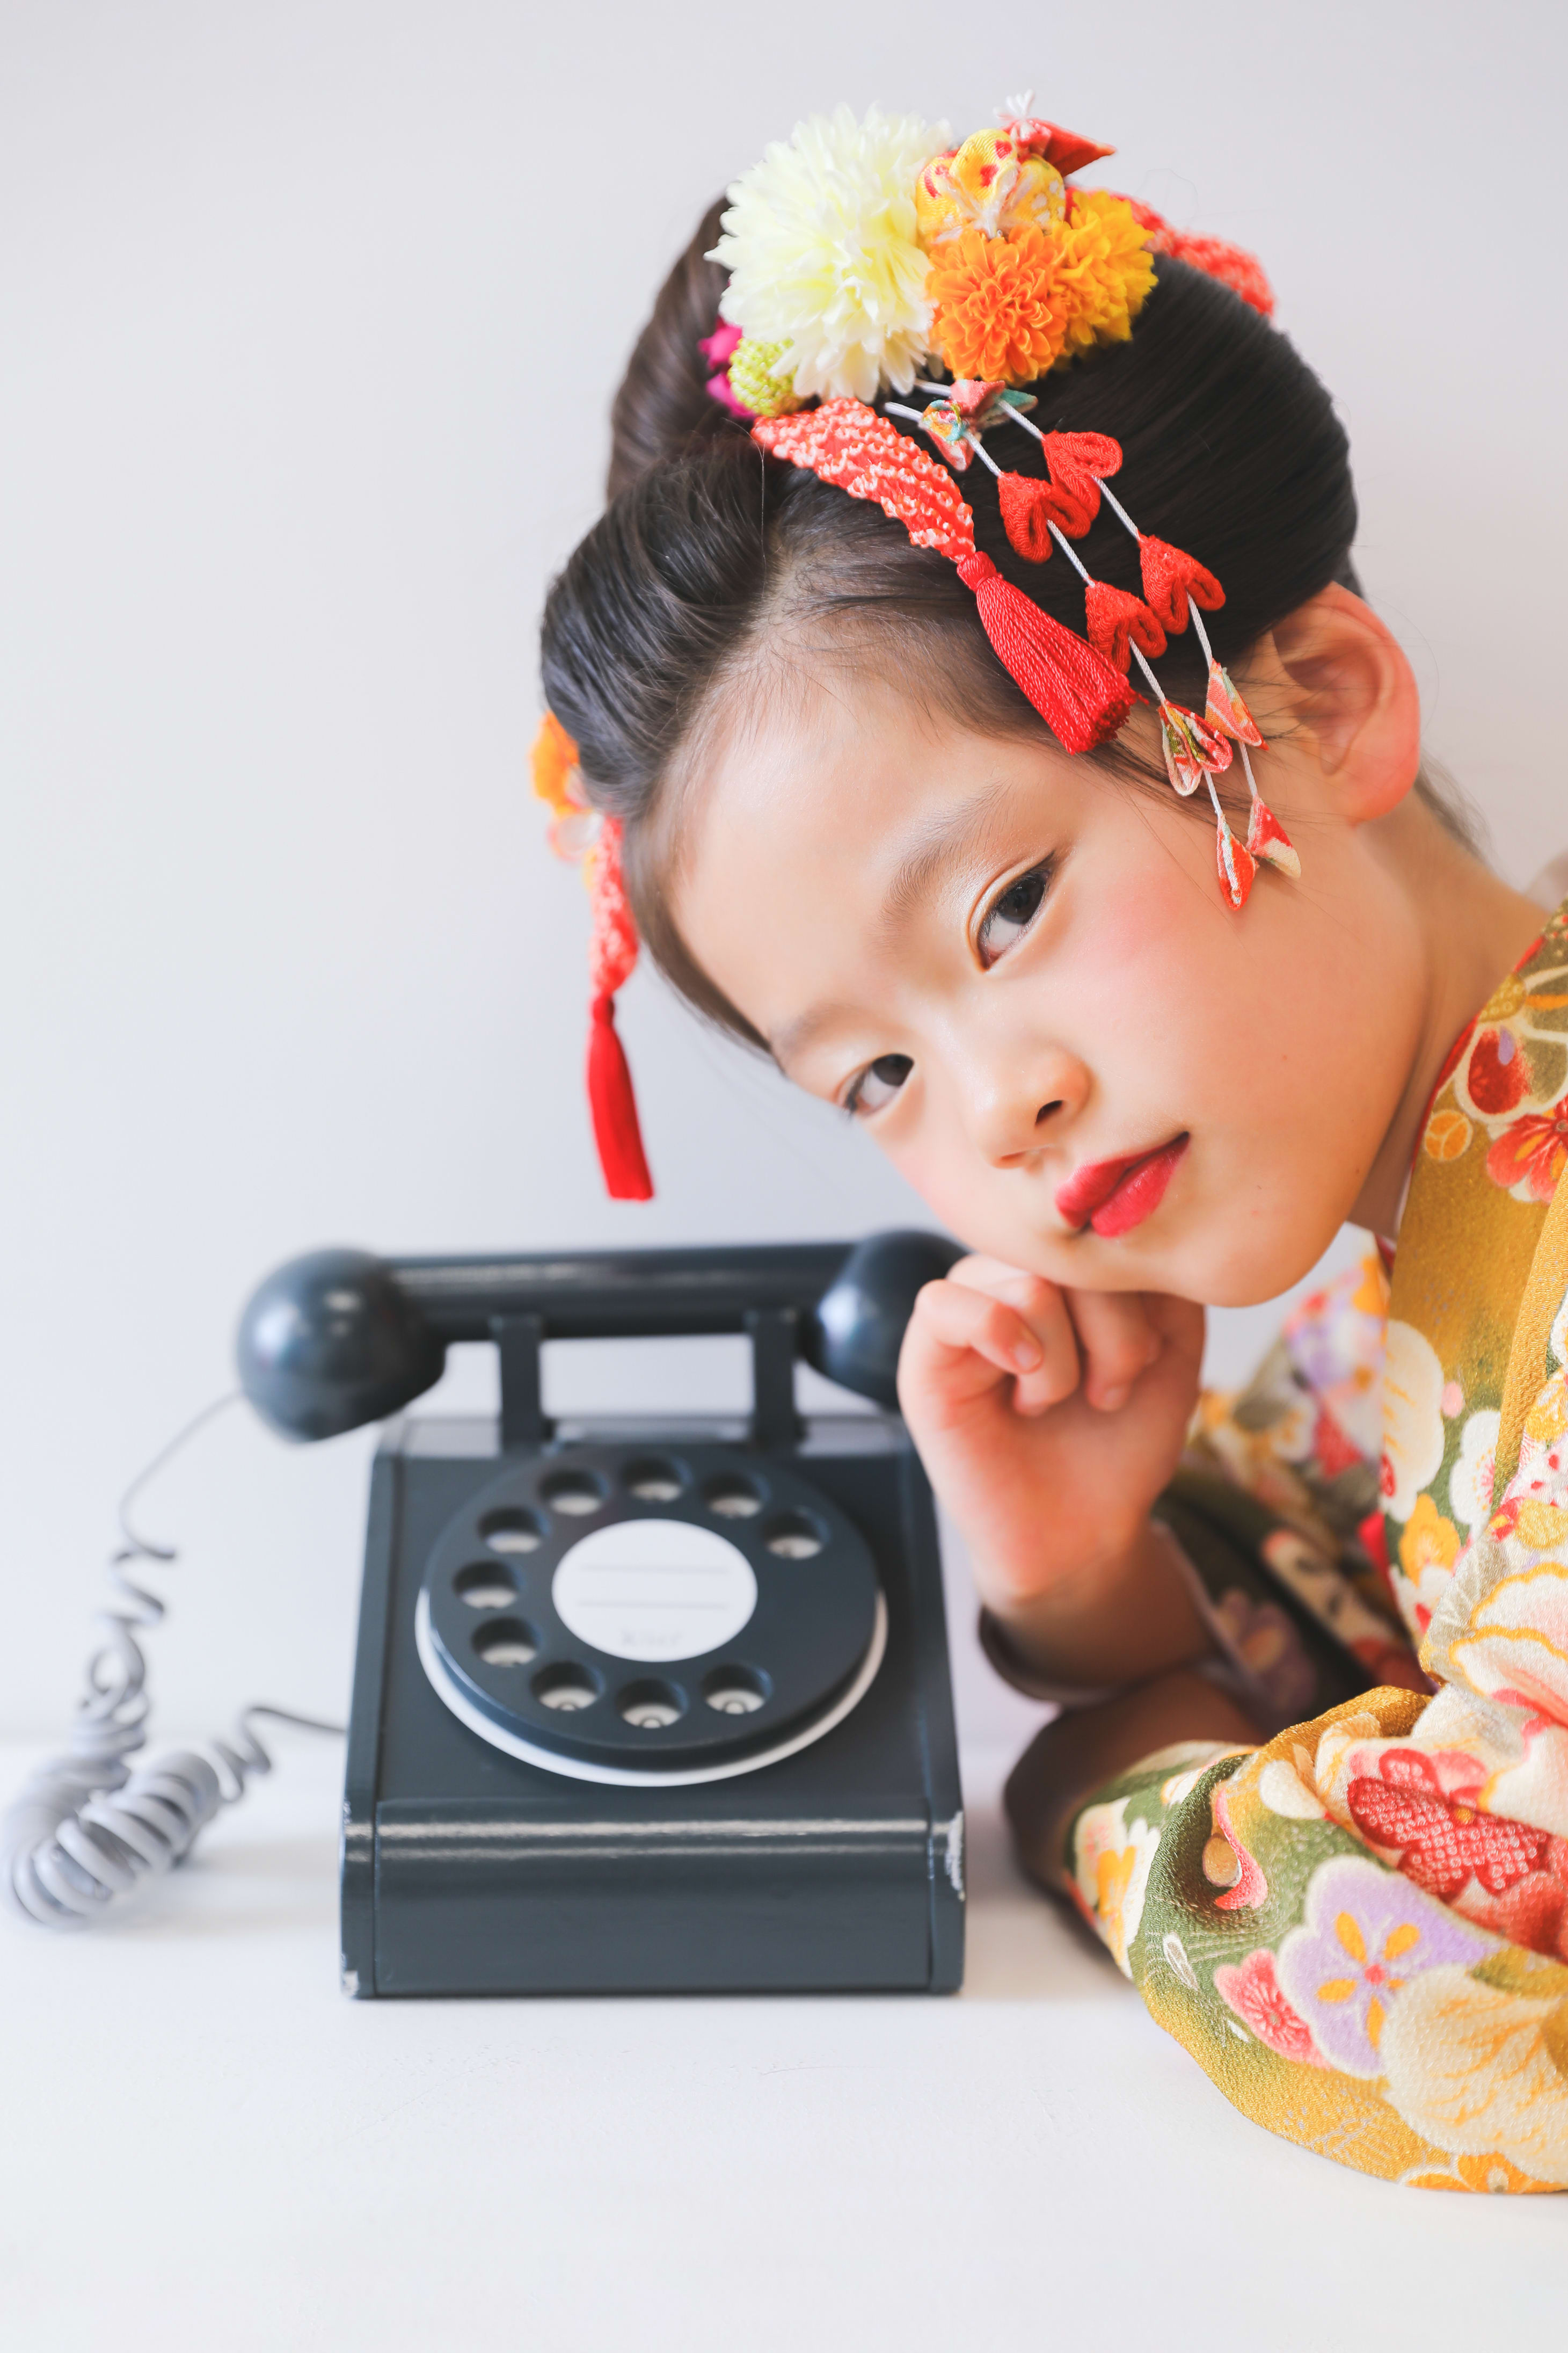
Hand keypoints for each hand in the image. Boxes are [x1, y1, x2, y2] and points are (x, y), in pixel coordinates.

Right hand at [896, 1256, 1204, 1636]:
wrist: (1086, 1529)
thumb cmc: (1120, 1441)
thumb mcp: (1169, 1349)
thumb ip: (1158, 1279)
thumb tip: (1126, 1231)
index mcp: (1063, 1264)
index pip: (1104, 1231)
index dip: (1140, 1295)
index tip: (1145, 1358)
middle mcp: (1009, 1274)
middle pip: (1070, 1257)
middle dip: (1112, 1336)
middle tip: (1105, 1392)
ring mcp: (964, 1309)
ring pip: (1025, 1285)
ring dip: (1062, 1362)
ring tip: (1052, 1401)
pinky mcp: (925, 1357)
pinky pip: (943, 1304)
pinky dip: (996, 1337)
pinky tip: (1021, 1382)